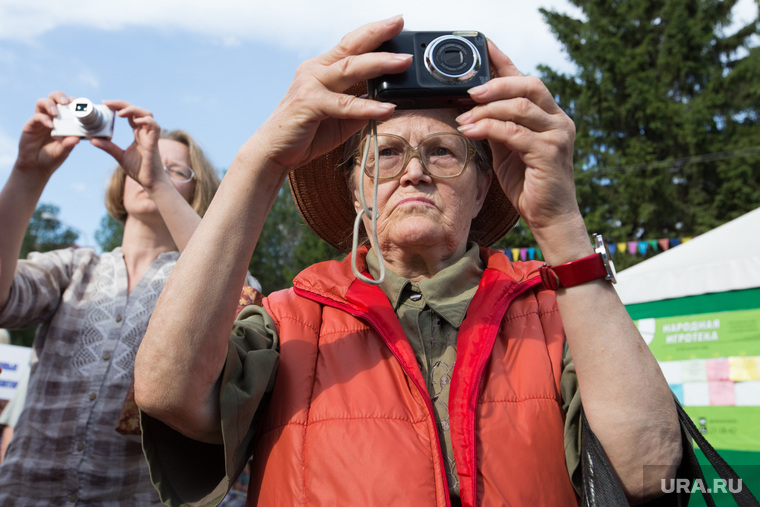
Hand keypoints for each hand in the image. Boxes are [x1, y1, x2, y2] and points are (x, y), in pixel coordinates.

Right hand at [14, 92, 79, 178]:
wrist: (36, 166)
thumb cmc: (53, 157)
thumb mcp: (63, 152)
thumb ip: (69, 145)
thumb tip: (77, 138)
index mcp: (64, 121)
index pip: (68, 106)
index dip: (74, 102)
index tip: (80, 104)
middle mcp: (52, 117)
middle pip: (54, 98)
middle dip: (60, 97)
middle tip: (66, 102)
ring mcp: (41, 120)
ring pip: (43, 102)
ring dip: (50, 105)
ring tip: (55, 113)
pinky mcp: (31, 125)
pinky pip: (36, 117)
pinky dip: (43, 119)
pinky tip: (49, 125)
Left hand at [90, 101, 168, 190]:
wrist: (151, 182)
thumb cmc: (140, 170)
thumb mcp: (120, 156)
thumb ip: (108, 147)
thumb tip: (93, 140)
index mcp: (138, 133)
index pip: (130, 114)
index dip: (118, 106)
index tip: (105, 104)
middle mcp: (145, 131)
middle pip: (137, 110)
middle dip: (122, 104)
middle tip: (107, 103)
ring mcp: (151, 136)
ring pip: (147, 114)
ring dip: (133, 110)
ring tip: (120, 112)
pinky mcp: (154, 142)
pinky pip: (154, 126)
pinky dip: (146, 120)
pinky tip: (135, 121)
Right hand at [249, 16, 411, 173]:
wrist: (273, 151)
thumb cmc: (303, 133)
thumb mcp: (339, 119)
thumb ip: (360, 108)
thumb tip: (385, 103)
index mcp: (321, 70)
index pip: (350, 44)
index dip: (372, 32)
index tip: (395, 22)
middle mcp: (314, 72)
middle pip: (351, 48)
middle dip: (378, 34)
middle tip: (400, 23)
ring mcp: (311, 86)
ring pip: (349, 68)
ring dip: (379, 63)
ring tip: (403, 62)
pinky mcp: (310, 105)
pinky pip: (345, 104)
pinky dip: (368, 106)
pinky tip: (387, 107)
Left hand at [456, 40, 579, 236]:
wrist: (549, 216)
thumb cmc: (529, 184)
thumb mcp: (508, 149)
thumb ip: (497, 126)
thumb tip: (471, 106)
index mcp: (548, 115)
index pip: (526, 80)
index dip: (505, 62)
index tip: (483, 47)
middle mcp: (558, 120)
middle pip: (528, 85)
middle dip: (496, 84)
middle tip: (469, 91)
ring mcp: (557, 135)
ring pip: (520, 107)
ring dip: (487, 109)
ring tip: (465, 117)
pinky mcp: (550, 153)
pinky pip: (515, 133)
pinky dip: (489, 128)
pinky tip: (471, 131)